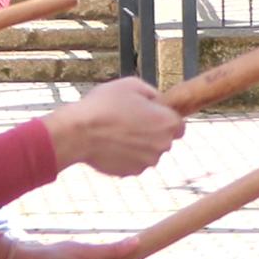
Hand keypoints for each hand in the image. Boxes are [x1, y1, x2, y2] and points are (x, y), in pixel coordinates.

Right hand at [50, 77, 180, 177]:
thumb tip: (157, 101)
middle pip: (164, 139)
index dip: (164, 119)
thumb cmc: (104, 106)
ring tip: (117, 133)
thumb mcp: (131, 85)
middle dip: (151, 132)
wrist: (79, 132)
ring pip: (148, 153)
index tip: (150, 116)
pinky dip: (126, 156)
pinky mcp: (131, 173)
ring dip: (139, 145)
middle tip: (129, 122)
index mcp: (168, 123)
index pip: (179, 125)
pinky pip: (133, 163)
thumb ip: (152, 93)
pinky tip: (111, 145)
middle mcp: (163, 145)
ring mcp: (147, 162)